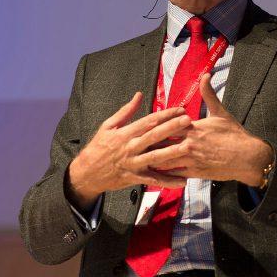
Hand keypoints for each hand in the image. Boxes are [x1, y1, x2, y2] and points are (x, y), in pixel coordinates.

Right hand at [66, 92, 191, 208]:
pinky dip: (168, 181)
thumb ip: (126, 111)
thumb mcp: (108, 126)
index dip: (165, 114)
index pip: (148, 121)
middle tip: (188, 121)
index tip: (180, 109)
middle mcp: (130, 147)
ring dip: (173, 152)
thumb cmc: (98, 147)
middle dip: (172, 127)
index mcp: (125, 133)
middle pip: (154, 136)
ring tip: (189, 147)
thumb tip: (139, 95)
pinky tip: (182, 181)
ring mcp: (133, 163)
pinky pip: (153, 180)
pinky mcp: (135, 178)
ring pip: (155, 157)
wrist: (87, 173)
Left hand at [148, 74, 273, 185]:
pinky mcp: (195, 173)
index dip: (155, 125)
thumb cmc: (234, 134)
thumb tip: (205, 75)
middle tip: (132, 143)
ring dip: (151, 159)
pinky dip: (162, 174)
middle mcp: (189, 143)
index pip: (168, 124)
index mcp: (194, 127)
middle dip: (147, 143)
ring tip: (137, 158)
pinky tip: (152, 174)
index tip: (142, 124)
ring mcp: (191, 160)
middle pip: (162, 142)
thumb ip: (209, 94)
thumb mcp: (221, 112)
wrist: (248, 157)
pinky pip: (174, 174)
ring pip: (165, 160)